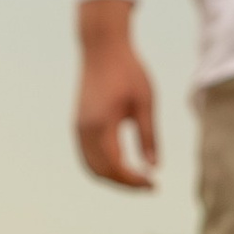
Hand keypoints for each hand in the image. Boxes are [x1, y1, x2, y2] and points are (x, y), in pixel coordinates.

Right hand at [75, 0, 157, 190]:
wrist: (102, 47)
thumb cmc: (128, 71)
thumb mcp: (145, 104)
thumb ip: (149, 137)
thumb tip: (154, 167)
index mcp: (102, 125)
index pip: (116, 167)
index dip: (135, 181)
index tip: (154, 184)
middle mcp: (85, 130)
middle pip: (101, 172)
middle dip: (124, 184)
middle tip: (149, 186)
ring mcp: (78, 127)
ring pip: (91, 166)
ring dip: (112, 177)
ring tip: (137, 178)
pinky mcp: (78, 122)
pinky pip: (87, 155)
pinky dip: (103, 166)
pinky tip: (123, 165)